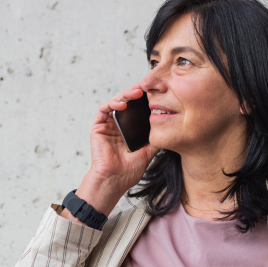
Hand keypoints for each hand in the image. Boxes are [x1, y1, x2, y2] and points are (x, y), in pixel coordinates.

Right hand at [70, 83, 158, 217]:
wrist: (115, 180)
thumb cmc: (129, 171)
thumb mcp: (148, 152)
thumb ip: (155, 139)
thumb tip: (169, 128)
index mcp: (129, 130)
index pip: (136, 110)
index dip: (144, 100)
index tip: (155, 93)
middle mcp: (118, 126)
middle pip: (127, 103)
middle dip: (135, 93)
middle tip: (146, 86)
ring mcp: (108, 126)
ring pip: (115, 102)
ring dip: (125, 95)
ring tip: (136, 92)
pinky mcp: (98, 127)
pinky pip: (103, 110)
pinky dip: (112, 103)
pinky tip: (122, 104)